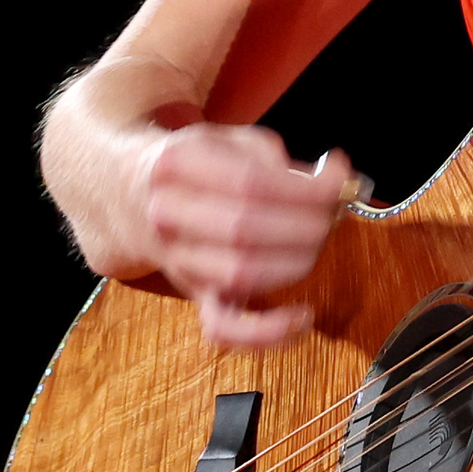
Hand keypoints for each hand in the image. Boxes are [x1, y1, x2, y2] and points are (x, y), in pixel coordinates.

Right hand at [134, 125, 353, 348]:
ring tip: (317, 242)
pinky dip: (266, 332)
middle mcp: (166, 215)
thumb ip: (275, 157)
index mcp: (176, 165)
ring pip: (242, 275)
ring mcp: (176, 260)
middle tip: (331, 214)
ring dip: (297, 262)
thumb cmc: (197, 166)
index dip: (306, 190)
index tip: (339, 184)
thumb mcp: (228, 139)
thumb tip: (331, 181)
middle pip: (246, 230)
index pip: (250, 184)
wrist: (134, 196)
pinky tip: (302, 317)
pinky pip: (224, 328)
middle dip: (306, 225)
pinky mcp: (192, 294)